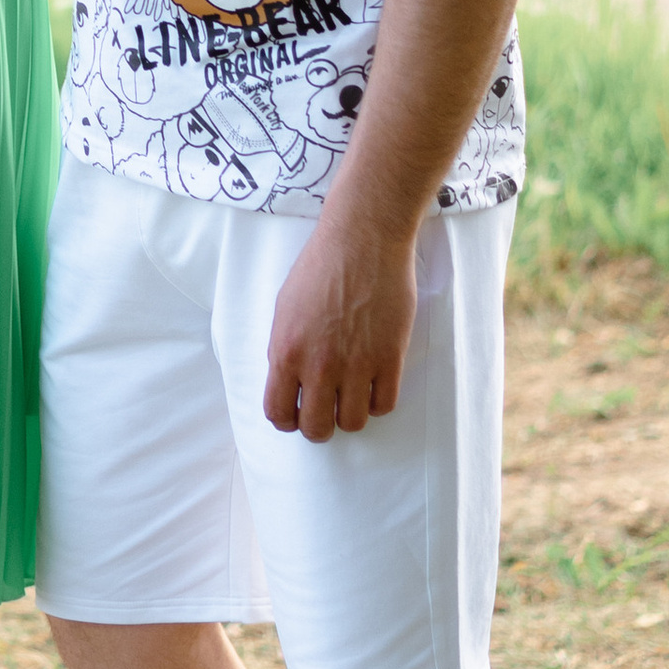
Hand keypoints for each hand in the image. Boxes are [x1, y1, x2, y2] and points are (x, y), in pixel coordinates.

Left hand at [262, 212, 418, 439]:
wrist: (363, 240)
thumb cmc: (320, 267)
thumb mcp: (284, 308)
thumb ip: (282, 348)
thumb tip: (288, 382)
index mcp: (286, 351)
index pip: (278, 413)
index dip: (287, 420)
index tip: (296, 413)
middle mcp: (319, 365)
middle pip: (317, 428)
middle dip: (318, 426)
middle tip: (325, 409)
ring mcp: (357, 364)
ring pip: (353, 423)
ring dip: (350, 414)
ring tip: (351, 395)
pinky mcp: (390, 358)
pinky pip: (385, 405)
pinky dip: (378, 401)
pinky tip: (373, 383)